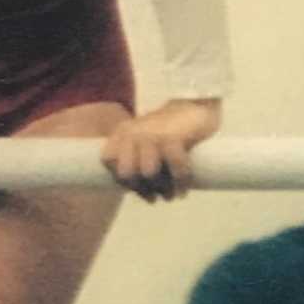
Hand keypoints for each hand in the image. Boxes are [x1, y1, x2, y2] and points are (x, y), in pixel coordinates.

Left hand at [101, 98, 220, 202]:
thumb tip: (149, 197)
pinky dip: (181, 182)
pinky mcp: (172, 137)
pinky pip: (174, 169)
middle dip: (141, 188)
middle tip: (156, 194)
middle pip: (126, 172)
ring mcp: (151, 135)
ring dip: (163, 188)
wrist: (195, 106)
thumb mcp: (146, 142)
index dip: (122, 180)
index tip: (139, 188)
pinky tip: (184, 189)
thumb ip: (139, 162)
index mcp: (122, 133)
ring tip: (171, 194)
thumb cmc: (170, 131)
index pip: (108, 162)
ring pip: (148, 173)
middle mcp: (132, 133)